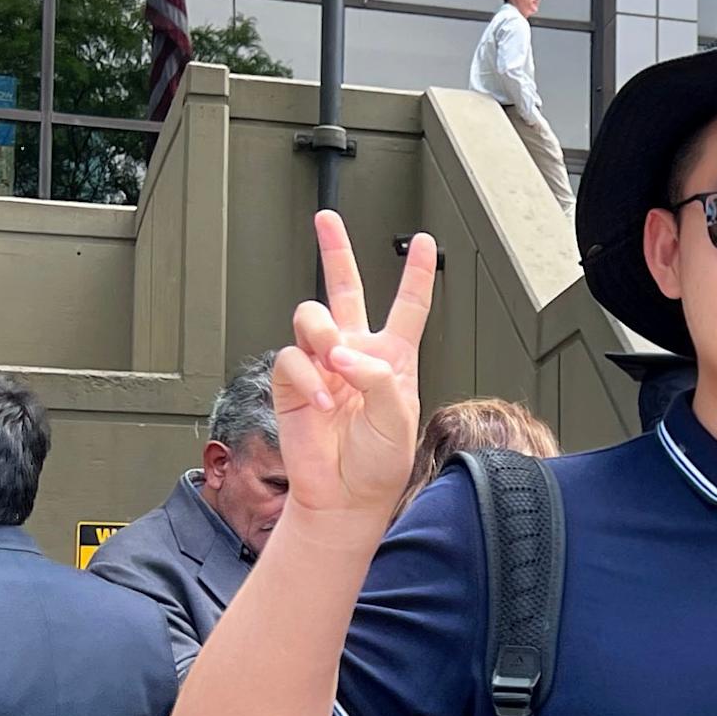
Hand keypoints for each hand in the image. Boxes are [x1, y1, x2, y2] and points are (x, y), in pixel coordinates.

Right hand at [274, 211, 436, 524]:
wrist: (344, 495)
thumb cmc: (378, 463)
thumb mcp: (398, 417)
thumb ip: (377, 378)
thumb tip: (342, 354)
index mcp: (393, 358)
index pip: (408, 307)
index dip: (417, 274)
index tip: (425, 242)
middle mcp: (355, 354)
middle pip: (346, 290)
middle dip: (335, 251)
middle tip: (327, 220)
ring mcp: (321, 365)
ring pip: (312, 316)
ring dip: (323, 334)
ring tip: (334, 364)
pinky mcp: (292, 382)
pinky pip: (291, 359)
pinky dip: (307, 379)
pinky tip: (322, 403)